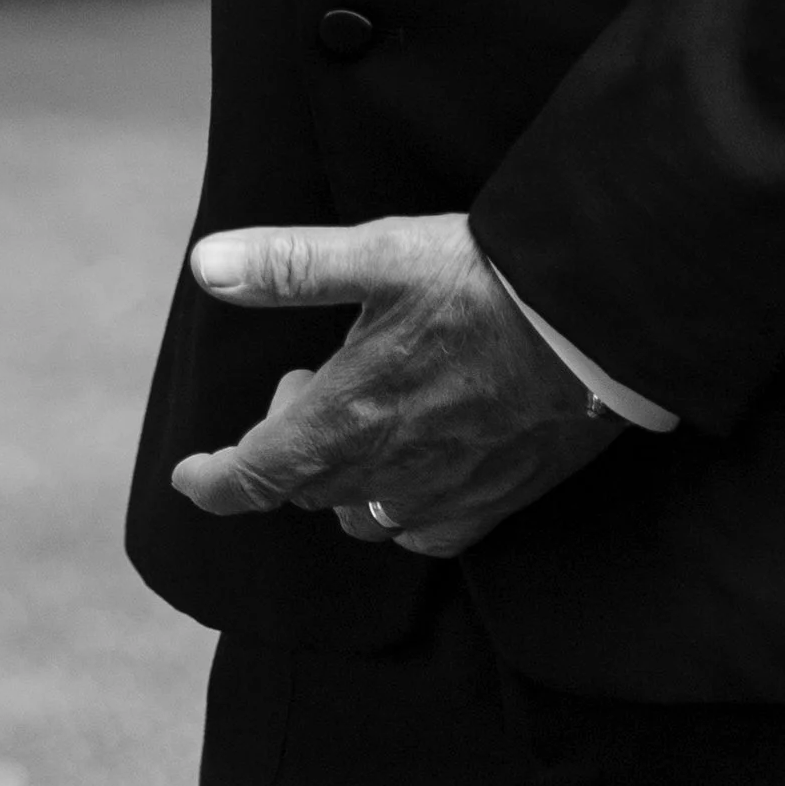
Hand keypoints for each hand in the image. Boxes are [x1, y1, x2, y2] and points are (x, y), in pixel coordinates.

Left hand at [168, 212, 618, 558]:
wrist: (596, 324)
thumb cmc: (484, 283)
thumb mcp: (380, 254)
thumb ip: (289, 265)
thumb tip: (207, 265)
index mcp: (343, 419)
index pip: (252, 476)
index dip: (211, 482)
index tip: (188, 477)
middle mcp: (384, 474)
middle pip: (304, 487)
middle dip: (285, 442)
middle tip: (309, 378)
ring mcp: (441, 497)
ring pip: (359, 515)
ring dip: (340, 476)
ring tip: (363, 414)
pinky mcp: (495, 502)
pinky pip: (424, 531)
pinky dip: (400, 507)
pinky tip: (415, 464)